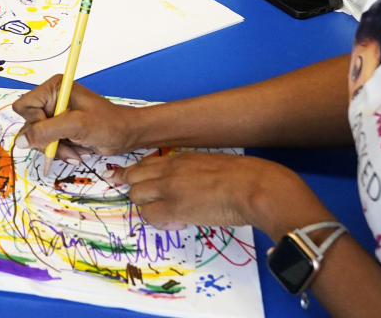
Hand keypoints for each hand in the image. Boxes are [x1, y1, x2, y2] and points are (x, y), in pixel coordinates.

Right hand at [12, 74, 137, 162]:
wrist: (125, 134)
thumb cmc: (107, 123)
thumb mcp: (75, 125)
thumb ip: (45, 132)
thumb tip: (21, 141)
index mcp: (53, 88)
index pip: (24, 107)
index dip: (35, 122)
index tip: (54, 130)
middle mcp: (51, 99)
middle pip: (29, 125)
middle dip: (47, 140)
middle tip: (67, 144)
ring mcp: (54, 115)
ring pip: (36, 138)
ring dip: (55, 148)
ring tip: (75, 150)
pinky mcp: (59, 129)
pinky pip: (46, 144)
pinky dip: (60, 151)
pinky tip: (75, 151)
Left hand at [110, 151, 324, 234]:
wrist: (255, 186)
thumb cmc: (247, 176)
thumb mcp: (215, 164)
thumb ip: (198, 171)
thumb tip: (194, 184)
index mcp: (183, 157)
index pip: (146, 163)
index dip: (134, 173)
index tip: (124, 178)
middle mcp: (171, 169)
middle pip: (134, 178)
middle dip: (137, 190)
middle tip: (149, 203)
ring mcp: (170, 187)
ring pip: (137, 196)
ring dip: (148, 207)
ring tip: (168, 216)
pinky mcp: (175, 207)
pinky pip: (150, 216)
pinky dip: (160, 222)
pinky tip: (178, 223)